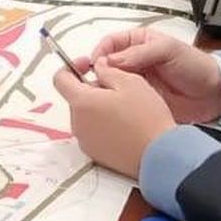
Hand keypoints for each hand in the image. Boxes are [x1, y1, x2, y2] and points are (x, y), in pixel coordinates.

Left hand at [53, 59, 177, 178]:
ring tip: (124, 109)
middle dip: (91, 89)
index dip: (72, 67)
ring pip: (85, 115)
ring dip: (98, 107)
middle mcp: (78, 123)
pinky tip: (125, 125)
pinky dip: (103, 125)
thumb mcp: (130, 82)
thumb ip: (108, 70)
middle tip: (116, 88)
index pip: (60, 79)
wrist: (159, 155)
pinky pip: (93, 132)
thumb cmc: (147, 119)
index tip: (86, 64)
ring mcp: (86, 141)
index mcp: (82, 102)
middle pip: (75, 98)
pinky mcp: (96, 154)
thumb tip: (98, 67)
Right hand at [86, 26, 220, 124]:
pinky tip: (111, 105)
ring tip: (99, 94)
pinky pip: (122, 100)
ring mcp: (137, 81)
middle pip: (106, 64)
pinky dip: (114, 102)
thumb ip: (139, 53)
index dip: (100, 52)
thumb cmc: (195, 65)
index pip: (111, 43)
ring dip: (103, 87)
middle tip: (90, 80)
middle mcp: (135, 61)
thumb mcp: (168, 50)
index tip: (95, 64)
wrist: (214, 93)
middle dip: (96, 71)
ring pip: (111, 82)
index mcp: (139, 42)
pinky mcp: (140, 100)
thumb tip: (111, 60)